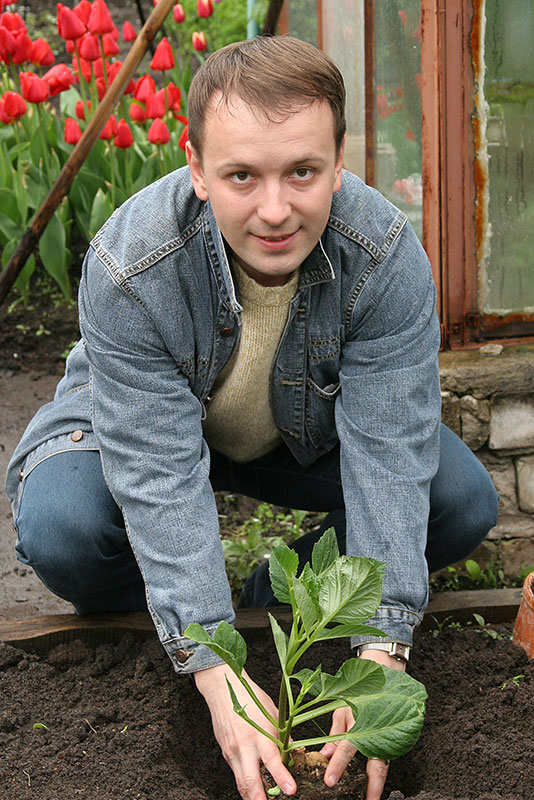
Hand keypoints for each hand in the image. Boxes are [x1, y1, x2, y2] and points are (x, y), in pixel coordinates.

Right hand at [194, 664, 295, 799]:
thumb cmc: (250, 698)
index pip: (272, 761)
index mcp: (260, 734)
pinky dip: (245, 783)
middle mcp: (244, 746)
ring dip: (251, 796)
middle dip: (260, 799)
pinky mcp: (225, 752)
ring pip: (241, 783)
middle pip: (251, 782)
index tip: (291, 791)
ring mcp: (232, 751)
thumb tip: (294, 753)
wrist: (222, 688)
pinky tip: (254, 786)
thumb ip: (282, 736)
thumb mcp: (273, 714)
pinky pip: (236, 773)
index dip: (282, 778)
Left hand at [320, 649, 405, 799]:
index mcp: (362, 721)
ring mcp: (386, 738)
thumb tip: (324, 756)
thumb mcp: (341, 708)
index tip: (330, 781)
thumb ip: (334, 734)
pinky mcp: (389, 742)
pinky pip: (384, 762)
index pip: (349, 747)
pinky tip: (371, 788)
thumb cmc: (359, 691)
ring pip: (383, 767)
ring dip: (376, 786)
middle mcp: (377, 732)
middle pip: (376, 766)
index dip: (339, 765)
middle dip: (371, 789)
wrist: (382, 675)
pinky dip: (378, 777)